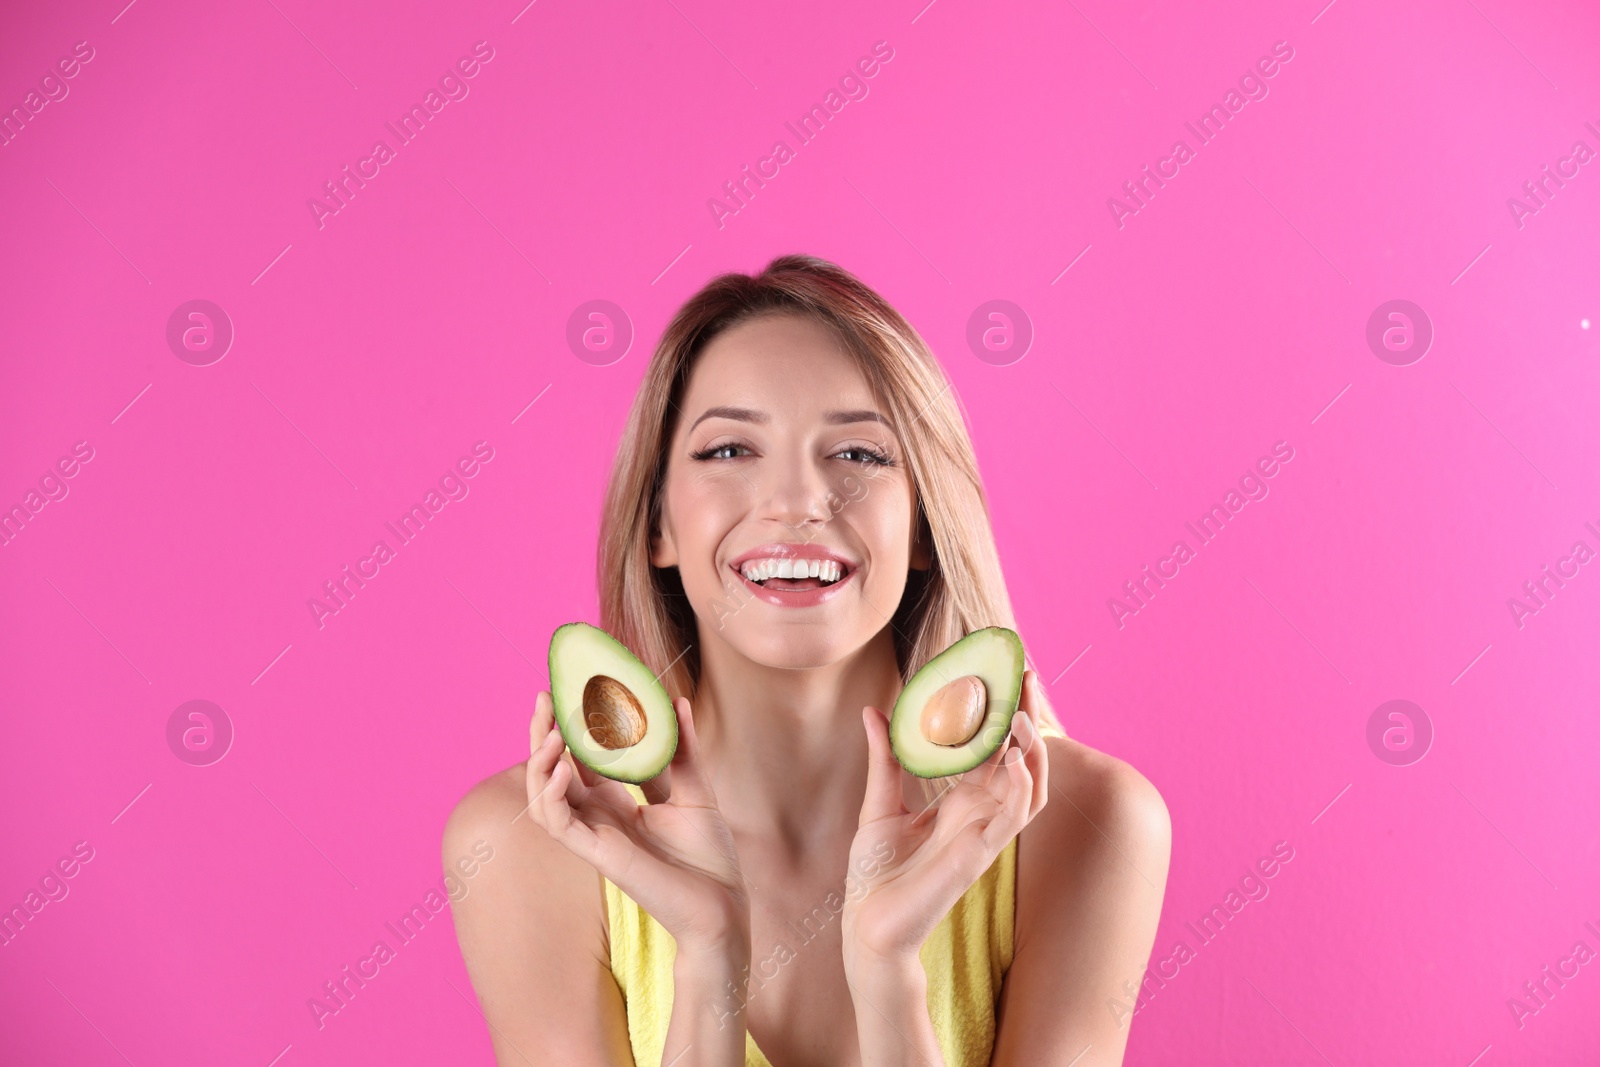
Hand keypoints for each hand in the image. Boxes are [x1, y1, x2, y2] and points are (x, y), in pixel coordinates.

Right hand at [525, 690, 750, 951]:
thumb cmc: (709, 856)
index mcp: (618, 803)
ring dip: (539, 762)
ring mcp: (594, 836)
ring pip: (543, 797)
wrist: (723, 905)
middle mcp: (599, 818)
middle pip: (553, 772)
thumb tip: (676, 701)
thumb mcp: (696, 789)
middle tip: (544, 696)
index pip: (580, 759)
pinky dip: (552, 792)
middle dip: (542, 734)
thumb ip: (680, 748)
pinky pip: (559, 822)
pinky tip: (564, 765)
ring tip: (551, 731)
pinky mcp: (597, 854)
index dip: (571, 727)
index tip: (570, 689)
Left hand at [842, 669, 1051, 968]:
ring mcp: (985, 834)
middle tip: (1026, 677)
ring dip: (1033, 750)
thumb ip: (885, 757)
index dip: (1005, 714)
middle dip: (1028, 718)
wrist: (867, 921)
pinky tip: (1014, 758)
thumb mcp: (879, 802)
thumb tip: (873, 710)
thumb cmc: (875, 872)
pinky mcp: (980, 853)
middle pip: (1021, 760)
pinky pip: (1014, 817)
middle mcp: (981, 814)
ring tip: (1021, 715)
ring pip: (1030, 787)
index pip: (996, 749)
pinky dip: (1020, 786)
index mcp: (962, 801)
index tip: (1005, 674)